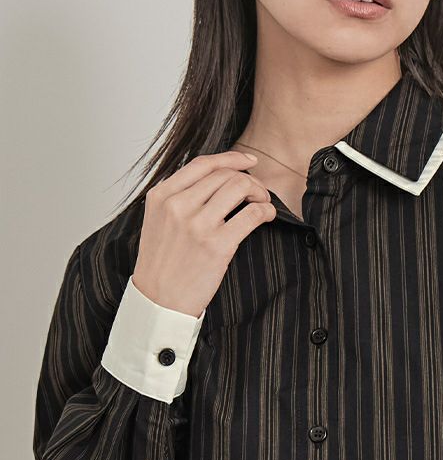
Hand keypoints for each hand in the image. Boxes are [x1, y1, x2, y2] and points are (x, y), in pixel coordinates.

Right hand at [132, 150, 275, 316]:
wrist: (158, 301)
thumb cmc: (161, 263)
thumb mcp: (158, 220)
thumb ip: (179, 197)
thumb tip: (216, 178)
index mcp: (161, 196)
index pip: (203, 163)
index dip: (231, 158)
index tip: (249, 161)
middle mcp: (178, 205)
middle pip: (225, 174)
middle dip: (249, 180)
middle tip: (258, 193)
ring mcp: (197, 225)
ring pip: (240, 187)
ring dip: (259, 192)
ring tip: (262, 203)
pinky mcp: (217, 245)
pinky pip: (252, 214)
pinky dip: (266, 210)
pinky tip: (267, 216)